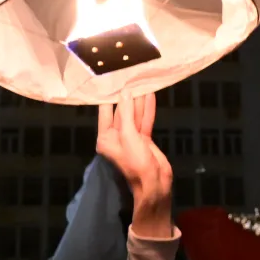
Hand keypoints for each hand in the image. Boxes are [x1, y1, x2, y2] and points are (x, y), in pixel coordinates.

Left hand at [97, 92, 172, 237]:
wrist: (155, 184)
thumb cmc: (136, 162)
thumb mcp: (129, 136)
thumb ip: (127, 114)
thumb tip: (125, 94)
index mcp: (105, 137)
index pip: (104, 112)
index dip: (108, 96)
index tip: (109, 79)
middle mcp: (116, 136)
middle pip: (121, 111)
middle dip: (126, 96)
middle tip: (129, 75)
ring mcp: (131, 137)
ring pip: (134, 114)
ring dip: (139, 100)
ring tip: (142, 80)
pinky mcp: (144, 138)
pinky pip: (144, 120)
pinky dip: (148, 109)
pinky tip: (150, 95)